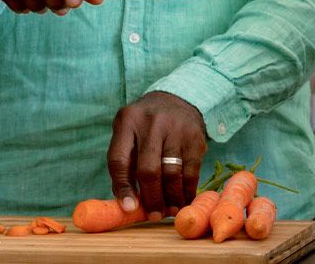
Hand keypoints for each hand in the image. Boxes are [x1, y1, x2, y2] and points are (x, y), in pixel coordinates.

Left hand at [107, 91, 206, 217]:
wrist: (177, 100)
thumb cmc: (145, 127)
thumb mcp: (128, 134)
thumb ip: (125, 164)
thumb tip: (129, 204)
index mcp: (127, 122)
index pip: (119, 160)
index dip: (123, 188)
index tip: (129, 208)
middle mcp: (151, 123)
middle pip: (148, 169)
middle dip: (152, 197)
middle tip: (154, 215)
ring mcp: (176, 129)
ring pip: (172, 173)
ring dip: (171, 197)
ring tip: (169, 211)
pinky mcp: (196, 137)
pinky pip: (191, 171)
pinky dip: (187, 189)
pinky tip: (183, 199)